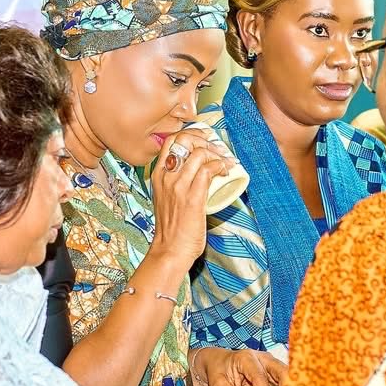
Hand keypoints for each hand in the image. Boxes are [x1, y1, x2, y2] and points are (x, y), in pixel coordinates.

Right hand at [149, 129, 232, 265]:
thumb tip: (199, 172)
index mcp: (158, 176)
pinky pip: (208, 170)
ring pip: (199, 153)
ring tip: (227, 161)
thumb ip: (176, 184)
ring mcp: (178, 186)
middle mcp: (166, 177)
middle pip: (184, 140)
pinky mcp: (192, 197)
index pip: (171, 141)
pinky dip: (220, 166)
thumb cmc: (172, 229)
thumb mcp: (167, 199)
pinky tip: (226, 171)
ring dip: (217, 153)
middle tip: (218, 149)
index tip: (205, 140)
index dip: (191, 134)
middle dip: (205, 139)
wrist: (170, 250)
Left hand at [191, 347, 286, 385]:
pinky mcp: (274, 374)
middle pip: (281, 370)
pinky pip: (285, 384)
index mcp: (247, 358)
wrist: (218, 363)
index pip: (259, 376)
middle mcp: (263, 359)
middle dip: (290, 385)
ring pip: (287, 376)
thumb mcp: (217, 384)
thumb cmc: (217, 371)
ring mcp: (270, 366)